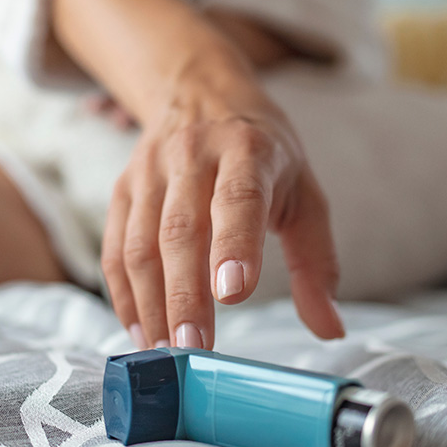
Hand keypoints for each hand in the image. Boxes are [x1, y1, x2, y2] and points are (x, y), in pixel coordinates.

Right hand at [101, 49, 344, 349]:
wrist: (201, 95)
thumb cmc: (262, 152)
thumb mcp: (304, 193)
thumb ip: (315, 262)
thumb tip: (330, 328)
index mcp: (248, 151)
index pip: (238, 197)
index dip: (234, 243)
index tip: (232, 293)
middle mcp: (193, 155)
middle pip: (181, 229)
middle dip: (184, 293)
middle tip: (193, 347)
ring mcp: (151, 172)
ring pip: (141, 243)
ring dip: (150, 302)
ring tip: (165, 350)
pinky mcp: (123, 189)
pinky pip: (115, 247)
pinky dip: (124, 294)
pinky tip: (140, 329)